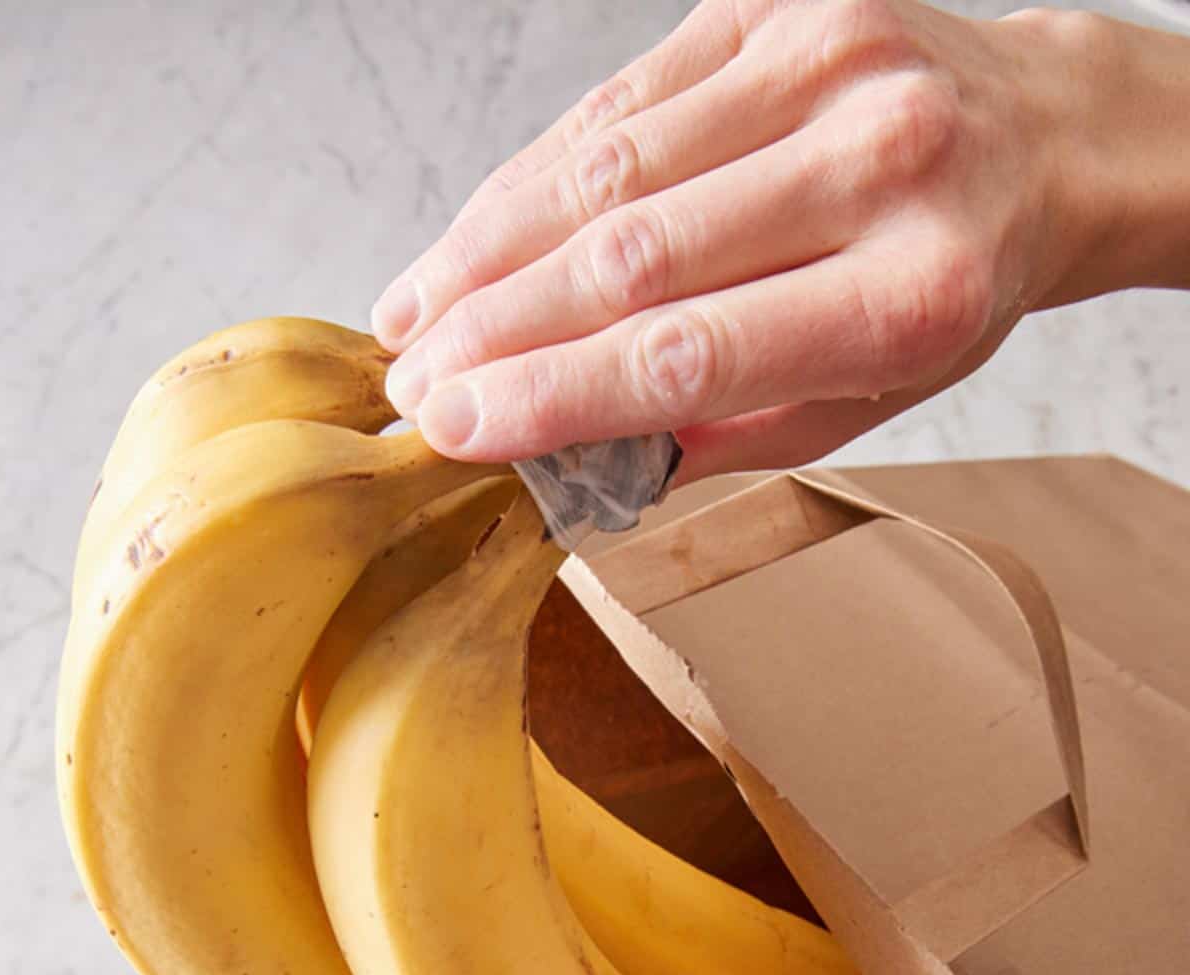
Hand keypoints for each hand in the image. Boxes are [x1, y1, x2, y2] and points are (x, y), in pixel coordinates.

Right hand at [371, 0, 1189, 479]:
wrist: (1034, 139)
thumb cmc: (945, 285)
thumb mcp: (866, 396)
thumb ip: (726, 428)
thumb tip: (570, 457)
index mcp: (913, 288)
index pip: (691, 349)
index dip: (554, 393)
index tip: (456, 430)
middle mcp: (875, 158)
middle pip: (631, 253)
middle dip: (495, 329)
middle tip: (412, 387)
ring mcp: (823, 59)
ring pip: (604, 165)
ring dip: (486, 252)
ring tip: (413, 321)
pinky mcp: (775, 2)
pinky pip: (619, 103)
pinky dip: (531, 177)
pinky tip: (473, 239)